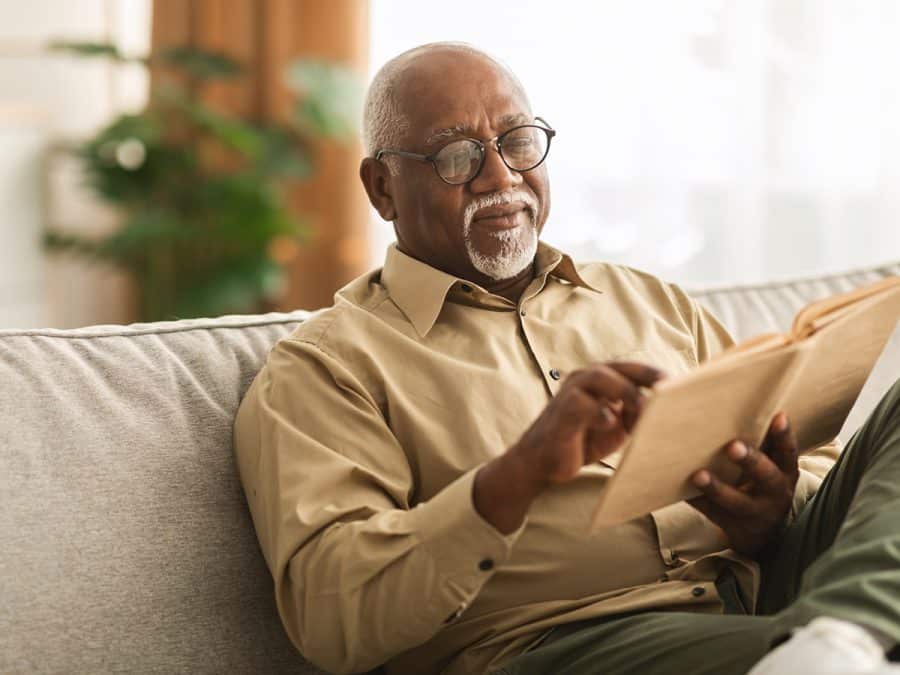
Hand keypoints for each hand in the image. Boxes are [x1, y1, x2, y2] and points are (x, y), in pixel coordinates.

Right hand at [474, 362, 664, 532]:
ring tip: (644, 409)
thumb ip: (636, 414)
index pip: (633, 369)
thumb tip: (669, 410)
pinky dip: (600, 413)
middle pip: (621, 368)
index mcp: (601, 379)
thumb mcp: (617, 426)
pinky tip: (611, 425)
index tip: (683, 385)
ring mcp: (571, 392)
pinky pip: (582, 405)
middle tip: (670, 391)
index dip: (657, 374)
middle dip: (647, 378)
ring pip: (601, 378)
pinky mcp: (562, 411)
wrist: (543, 461)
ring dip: (626, 392)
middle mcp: (585, 379)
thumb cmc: (582, 440)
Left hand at [689, 412, 799, 556]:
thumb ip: (760, 443)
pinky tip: (681, 489)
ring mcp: (755, 513)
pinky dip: (697, 501)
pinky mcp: (734, 527)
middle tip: (732, 445)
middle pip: (766, 477)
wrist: (762, 533)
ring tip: (698, 474)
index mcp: (785, 472)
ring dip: (717, 488)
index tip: (777, 415)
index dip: (784, 435)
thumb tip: (732, 403)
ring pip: (736, 502)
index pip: (788, 452)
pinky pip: (712, 514)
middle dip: (750, 461)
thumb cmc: (760, 484)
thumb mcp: (770, 466)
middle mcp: (775, 493)